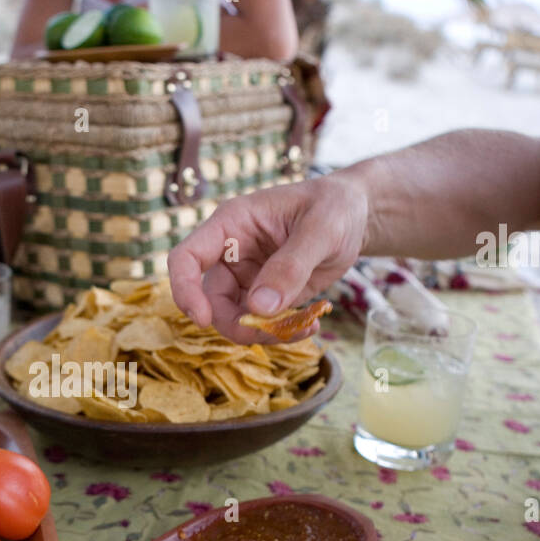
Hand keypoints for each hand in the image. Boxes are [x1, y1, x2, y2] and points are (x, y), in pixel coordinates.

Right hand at [168, 174, 370, 340]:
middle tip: (275, 332)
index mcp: (232, 224)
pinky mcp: (265, 296)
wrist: (354, 215)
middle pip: (211, 300)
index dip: (185, 290)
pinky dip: (281, 332)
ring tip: (305, 327)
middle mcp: (231, 253)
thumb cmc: (334, 206)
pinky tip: (309, 324)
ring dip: (263, 333)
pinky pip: (260, 324)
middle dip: (238, 325)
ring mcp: (247, 277)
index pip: (186, 258)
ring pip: (235, 318)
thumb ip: (291, 266)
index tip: (203, 319)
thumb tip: (259, 308)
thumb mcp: (322, 229)